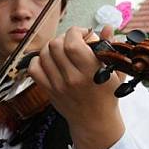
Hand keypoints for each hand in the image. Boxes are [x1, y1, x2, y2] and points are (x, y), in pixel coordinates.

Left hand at [28, 25, 124, 148]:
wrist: (94, 120)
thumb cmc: (107, 94)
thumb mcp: (115, 70)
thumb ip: (109, 46)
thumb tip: (105, 28)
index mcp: (90, 71)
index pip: (71, 43)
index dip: (75, 32)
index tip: (83, 34)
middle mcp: (71, 78)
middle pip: (55, 46)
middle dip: (64, 38)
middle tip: (72, 42)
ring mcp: (57, 85)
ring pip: (43, 55)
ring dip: (52, 48)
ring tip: (62, 50)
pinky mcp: (48, 90)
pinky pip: (34, 69)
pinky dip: (38, 61)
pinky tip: (48, 60)